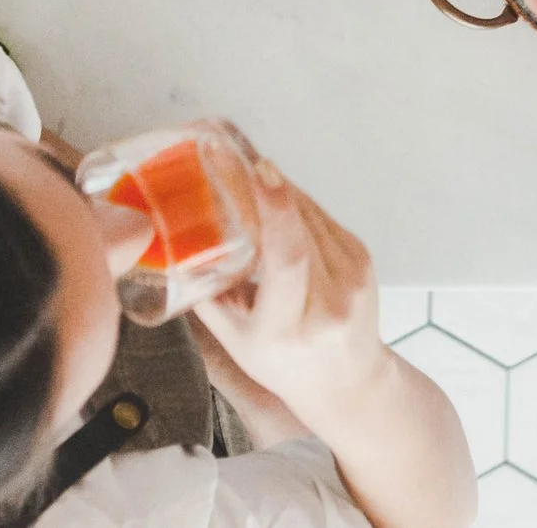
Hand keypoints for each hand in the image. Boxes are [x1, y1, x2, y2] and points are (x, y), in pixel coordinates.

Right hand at [196, 161, 387, 417]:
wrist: (349, 382)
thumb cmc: (282, 364)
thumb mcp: (235, 341)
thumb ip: (208, 293)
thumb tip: (174, 239)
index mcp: (287, 326)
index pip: (288, 259)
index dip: (273, 209)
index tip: (256, 169)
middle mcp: (327, 301)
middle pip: (297, 226)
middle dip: (261, 184)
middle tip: (227, 153)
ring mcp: (353, 278)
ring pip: (309, 214)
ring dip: (275, 188)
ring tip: (242, 167)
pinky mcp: (363, 258)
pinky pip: (322, 217)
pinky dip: (294, 203)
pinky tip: (272, 195)